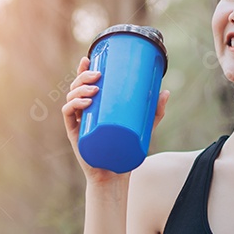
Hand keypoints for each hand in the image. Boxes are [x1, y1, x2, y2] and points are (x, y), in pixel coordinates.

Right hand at [61, 55, 169, 184]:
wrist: (115, 175)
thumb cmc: (125, 151)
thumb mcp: (143, 128)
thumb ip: (154, 111)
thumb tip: (165, 91)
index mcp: (93, 107)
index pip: (83, 84)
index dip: (82, 69)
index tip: (89, 58)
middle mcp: (82, 113)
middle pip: (75, 87)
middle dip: (83, 76)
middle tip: (98, 75)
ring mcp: (77, 123)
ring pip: (70, 98)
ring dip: (79, 89)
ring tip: (95, 89)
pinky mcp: (75, 134)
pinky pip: (68, 115)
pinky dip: (73, 105)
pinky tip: (84, 102)